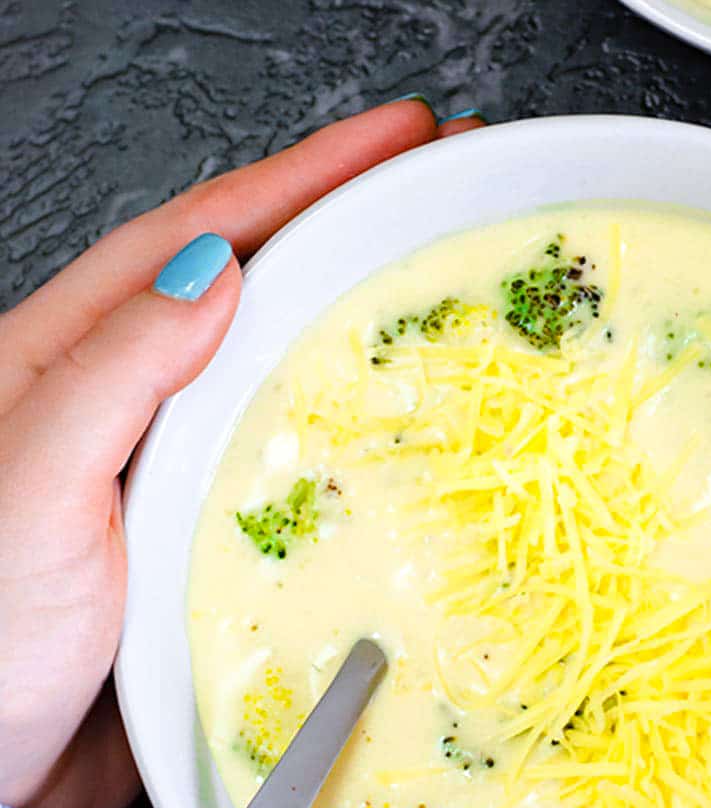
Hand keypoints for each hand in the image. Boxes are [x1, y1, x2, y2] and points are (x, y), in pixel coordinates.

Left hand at [0, 100, 483, 807]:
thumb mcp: (31, 491)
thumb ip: (114, 382)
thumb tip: (213, 277)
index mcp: (62, 364)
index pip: (195, 240)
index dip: (297, 181)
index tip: (392, 141)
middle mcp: (129, 403)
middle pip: (251, 284)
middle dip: (346, 224)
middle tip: (441, 186)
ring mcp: (180, 468)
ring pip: (284, 368)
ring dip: (359, 315)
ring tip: (440, 278)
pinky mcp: (216, 535)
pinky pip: (297, 460)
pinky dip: (354, 428)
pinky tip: (402, 418)